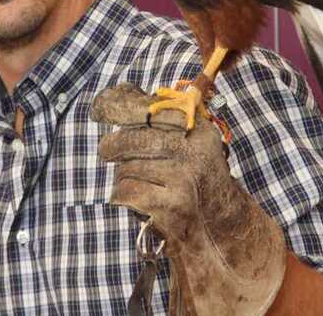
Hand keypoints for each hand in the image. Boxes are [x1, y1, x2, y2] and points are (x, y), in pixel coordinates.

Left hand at [92, 83, 286, 315]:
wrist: (223, 227)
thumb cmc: (199, 180)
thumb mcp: (194, 143)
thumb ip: (167, 119)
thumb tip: (123, 94)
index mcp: (197, 128)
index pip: (150, 109)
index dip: (118, 109)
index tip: (99, 111)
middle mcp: (193, 149)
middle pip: (131, 139)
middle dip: (111, 146)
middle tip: (106, 151)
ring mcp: (183, 177)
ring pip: (126, 168)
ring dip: (122, 177)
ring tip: (136, 182)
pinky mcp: (172, 205)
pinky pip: (127, 192)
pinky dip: (121, 196)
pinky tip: (131, 199)